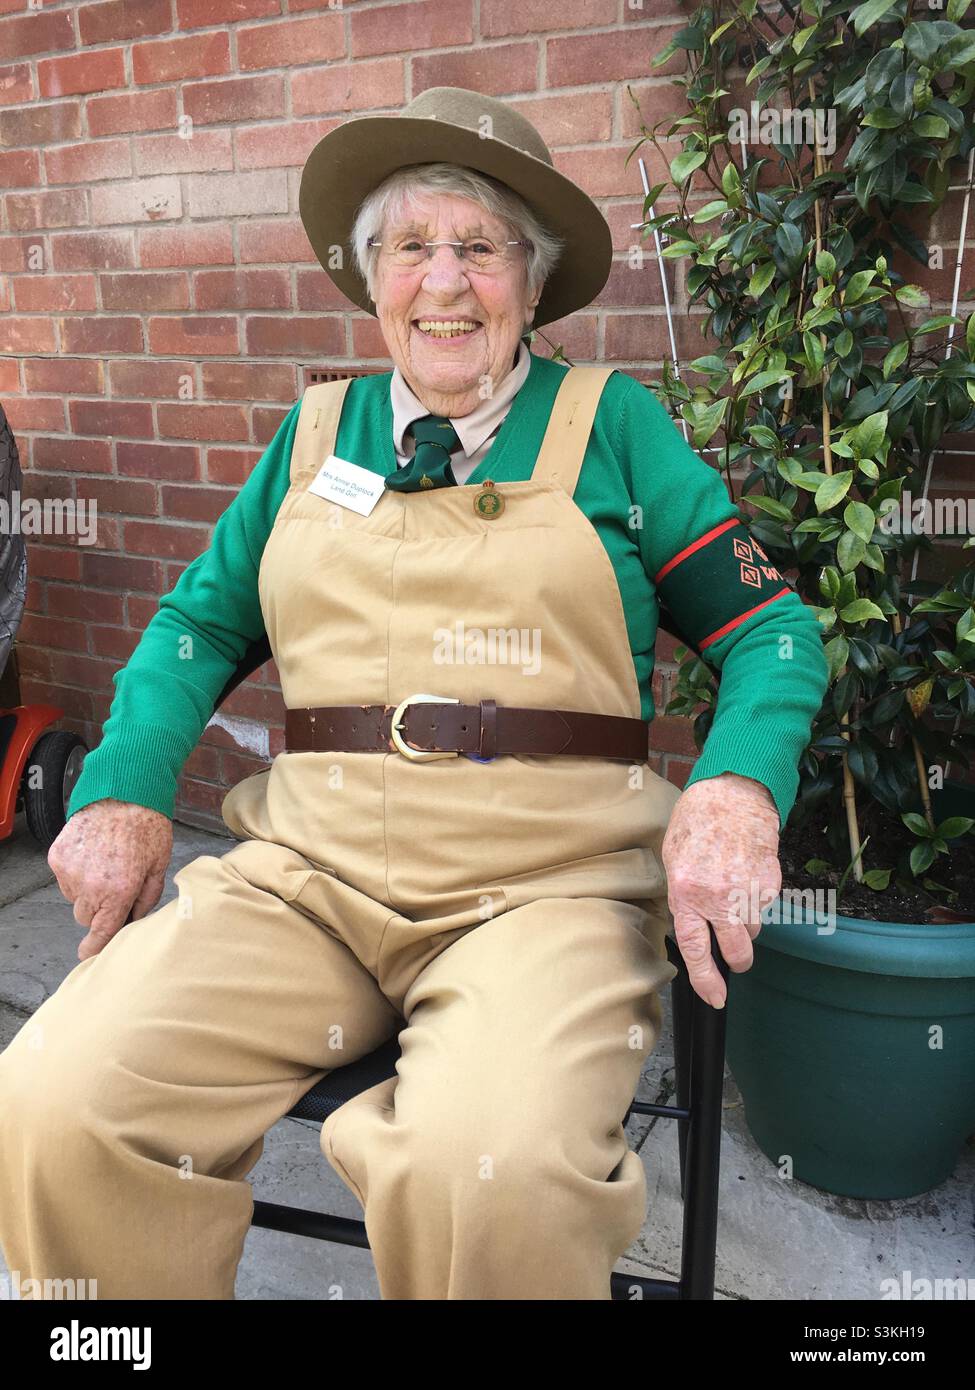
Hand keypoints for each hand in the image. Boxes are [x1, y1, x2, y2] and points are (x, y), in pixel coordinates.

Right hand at [47, 799, 173, 960]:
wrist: (123, 792)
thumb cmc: (147, 826)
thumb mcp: (159, 866)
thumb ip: (147, 899)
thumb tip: (135, 920)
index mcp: (119, 892)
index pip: (101, 933)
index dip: (95, 947)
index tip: (89, 954)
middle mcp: (90, 886)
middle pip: (87, 917)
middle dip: (100, 909)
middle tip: (116, 886)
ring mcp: (70, 871)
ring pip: (75, 898)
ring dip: (88, 890)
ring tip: (106, 864)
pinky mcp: (58, 857)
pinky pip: (65, 878)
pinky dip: (77, 872)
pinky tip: (93, 854)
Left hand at [660, 772, 781, 1008]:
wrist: (732, 794)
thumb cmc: (696, 824)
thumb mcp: (674, 860)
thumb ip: (683, 898)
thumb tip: (692, 929)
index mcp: (686, 893)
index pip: (696, 949)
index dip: (706, 979)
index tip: (716, 998)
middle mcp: (718, 896)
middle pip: (737, 950)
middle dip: (737, 960)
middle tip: (736, 959)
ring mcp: (748, 891)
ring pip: (753, 930)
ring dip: (745, 923)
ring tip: (734, 893)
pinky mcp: (770, 882)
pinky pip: (765, 907)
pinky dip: (757, 900)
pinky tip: (746, 875)